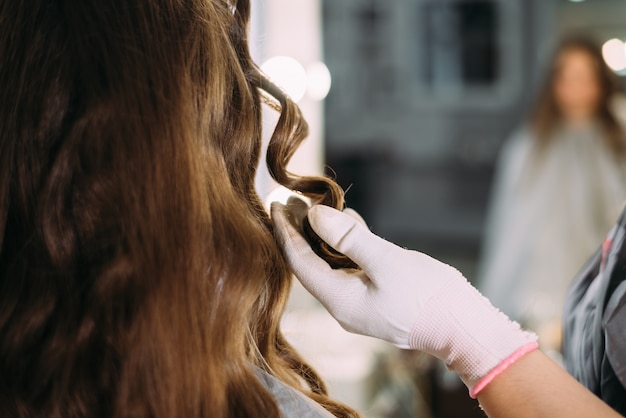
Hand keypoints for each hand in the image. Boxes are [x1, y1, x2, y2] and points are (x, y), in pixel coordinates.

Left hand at [271, 200, 536, 393]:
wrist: (464, 328)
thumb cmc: (429, 297)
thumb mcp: (386, 261)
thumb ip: (348, 238)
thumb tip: (313, 215)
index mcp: (339, 300)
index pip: (299, 262)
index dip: (285, 232)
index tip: (276, 204)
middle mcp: (342, 305)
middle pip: (310, 264)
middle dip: (300, 232)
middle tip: (292, 201)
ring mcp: (359, 303)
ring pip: (331, 265)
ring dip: (323, 237)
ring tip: (314, 206)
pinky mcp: (374, 298)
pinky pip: (350, 268)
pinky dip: (345, 246)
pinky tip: (348, 223)